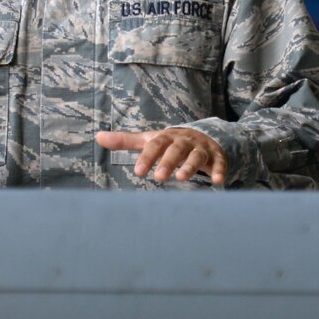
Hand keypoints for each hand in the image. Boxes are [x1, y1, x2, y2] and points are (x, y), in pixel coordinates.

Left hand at [95, 126, 225, 184]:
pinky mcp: (217, 156)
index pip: (155, 145)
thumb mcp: (149, 140)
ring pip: (196, 156)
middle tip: (159, 177)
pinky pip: (220, 162)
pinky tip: (218, 182)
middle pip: (176, 150)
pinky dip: (219, 170)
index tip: (138, 172)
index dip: (147, 157)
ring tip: (182, 178)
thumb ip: (125, 141)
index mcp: (166, 137)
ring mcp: (201, 148)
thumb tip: (98, 137)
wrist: (202, 136)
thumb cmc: (169, 142)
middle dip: (168, 162)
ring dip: (190, 166)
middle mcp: (184, 141)